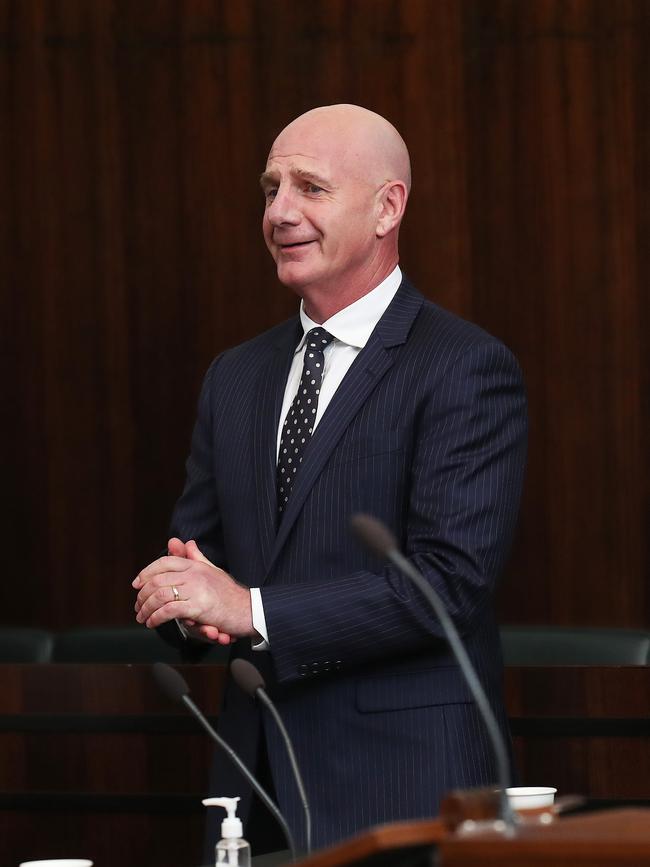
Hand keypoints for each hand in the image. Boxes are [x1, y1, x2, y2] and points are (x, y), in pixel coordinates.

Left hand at [133, 539, 253, 642]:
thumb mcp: (212, 571)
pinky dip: (157, 617)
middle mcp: (195, 573)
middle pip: (157, 580)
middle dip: (142, 595)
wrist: (250, 609)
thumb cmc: (230, 593)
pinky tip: (153, 622)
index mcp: (196, 565)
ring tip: (142, 617)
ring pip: (160, 595)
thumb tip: (184, 543)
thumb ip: (196, 558)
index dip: (146, 572)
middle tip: (138, 606)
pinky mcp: (199, 606)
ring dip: (146, 608)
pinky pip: (170, 610)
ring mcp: (196, 589)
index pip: (165, 562)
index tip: (137, 584)